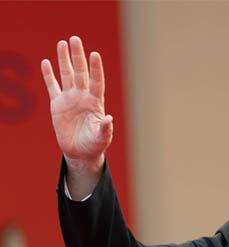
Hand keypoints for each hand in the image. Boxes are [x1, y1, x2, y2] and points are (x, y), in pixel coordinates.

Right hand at [41, 36, 112, 169]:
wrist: (80, 152)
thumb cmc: (94, 145)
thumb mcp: (102, 139)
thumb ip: (105, 129)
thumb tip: (109, 118)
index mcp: (95, 103)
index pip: (96, 82)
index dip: (96, 69)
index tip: (95, 55)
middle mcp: (83, 97)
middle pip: (81, 73)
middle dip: (78, 57)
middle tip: (75, 39)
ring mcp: (70, 99)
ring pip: (67, 75)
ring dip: (64, 60)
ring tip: (63, 43)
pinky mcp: (57, 104)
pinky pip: (52, 86)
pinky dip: (49, 75)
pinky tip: (46, 62)